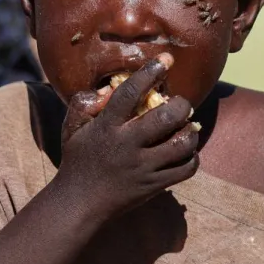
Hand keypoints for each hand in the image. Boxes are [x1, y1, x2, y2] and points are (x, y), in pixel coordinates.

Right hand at [56, 54, 199, 220]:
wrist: (79, 204)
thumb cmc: (78, 160)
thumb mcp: (71, 129)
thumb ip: (84, 103)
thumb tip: (107, 88)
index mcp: (106, 127)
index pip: (129, 94)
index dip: (149, 73)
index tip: (166, 60)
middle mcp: (127, 146)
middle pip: (166, 118)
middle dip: (180, 105)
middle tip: (179, 103)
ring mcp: (143, 168)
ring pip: (181, 144)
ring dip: (190, 131)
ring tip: (185, 126)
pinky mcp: (154, 186)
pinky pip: (185, 169)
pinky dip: (192, 157)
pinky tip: (184, 150)